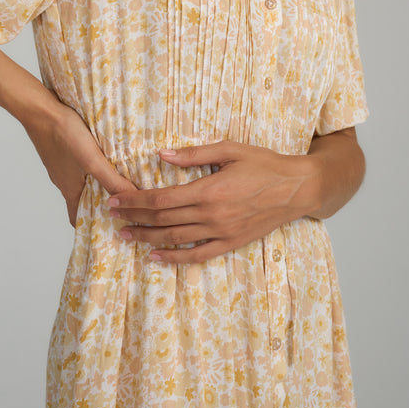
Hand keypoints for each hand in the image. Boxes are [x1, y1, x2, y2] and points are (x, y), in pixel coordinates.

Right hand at [23, 100, 135, 225]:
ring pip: (80, 182)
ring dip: (96, 184)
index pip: (78, 217)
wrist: (40, 110)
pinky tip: (103, 157)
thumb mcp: (92, 160)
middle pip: (82, 200)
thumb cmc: (63, 135)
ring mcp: (60, 165)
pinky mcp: (61, 151)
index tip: (110, 226)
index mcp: (69, 189)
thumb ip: (111, 180)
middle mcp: (63, 180)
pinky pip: (77, 165)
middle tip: (122, 203)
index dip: (92, 224)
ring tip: (117, 180)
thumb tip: (131, 198)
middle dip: (100, 203)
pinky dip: (90, 167)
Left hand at [107, 141, 316, 262]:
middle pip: (163, 219)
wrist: (297, 188)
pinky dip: (174, 258)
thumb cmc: (265, 164)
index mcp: (210, 190)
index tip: (115, 199)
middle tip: (111, 215)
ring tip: (125, 235)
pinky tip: (155, 256)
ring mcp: (222, 232)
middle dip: (134, 217)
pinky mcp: (231, 242)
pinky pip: (198, 255)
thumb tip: (162, 155)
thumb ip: (195, 154)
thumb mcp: (230, 150)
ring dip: (147, 238)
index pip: (162, 199)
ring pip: (175, 239)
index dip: (135, 200)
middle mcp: (212, 215)